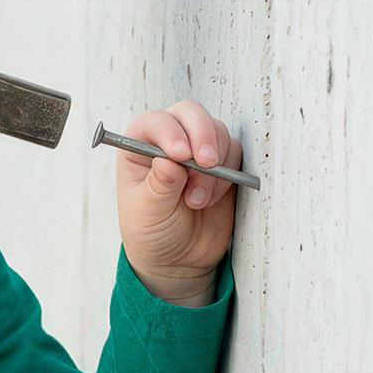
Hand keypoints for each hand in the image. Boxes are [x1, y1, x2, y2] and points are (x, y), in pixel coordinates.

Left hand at [113, 98, 240, 304]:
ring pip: (217, 132)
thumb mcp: (147, 214)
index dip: (170, 131)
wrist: (178, 259)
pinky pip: (234, 153)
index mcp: (138, 148)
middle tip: (206, 165)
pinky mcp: (222, 163)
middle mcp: (168, 141)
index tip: (180, 155)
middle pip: (190, 113)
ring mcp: (197, 149)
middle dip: (202, 135)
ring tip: (196, 201)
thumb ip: (158, 186)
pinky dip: (228, 174)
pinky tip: (210, 200)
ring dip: (214, 165)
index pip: (154, 121)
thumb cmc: (152, 234)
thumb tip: (168, 160)